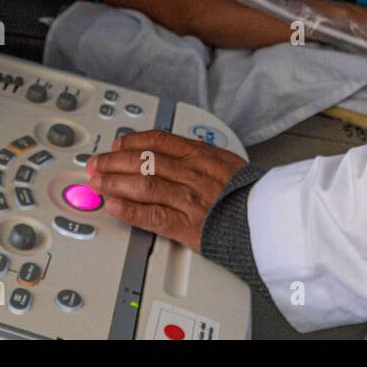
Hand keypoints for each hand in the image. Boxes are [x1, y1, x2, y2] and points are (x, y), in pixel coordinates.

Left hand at [86, 130, 248, 251]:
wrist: (270, 221)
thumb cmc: (252, 195)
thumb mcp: (230, 163)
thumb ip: (203, 156)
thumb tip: (184, 150)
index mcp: (201, 155)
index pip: (158, 140)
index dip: (132, 141)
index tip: (117, 144)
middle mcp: (191, 173)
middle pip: (143, 161)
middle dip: (113, 161)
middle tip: (96, 164)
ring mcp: (187, 198)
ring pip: (142, 185)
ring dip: (114, 183)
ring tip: (97, 183)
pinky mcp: (187, 225)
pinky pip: (151, 215)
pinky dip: (128, 210)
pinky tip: (113, 207)